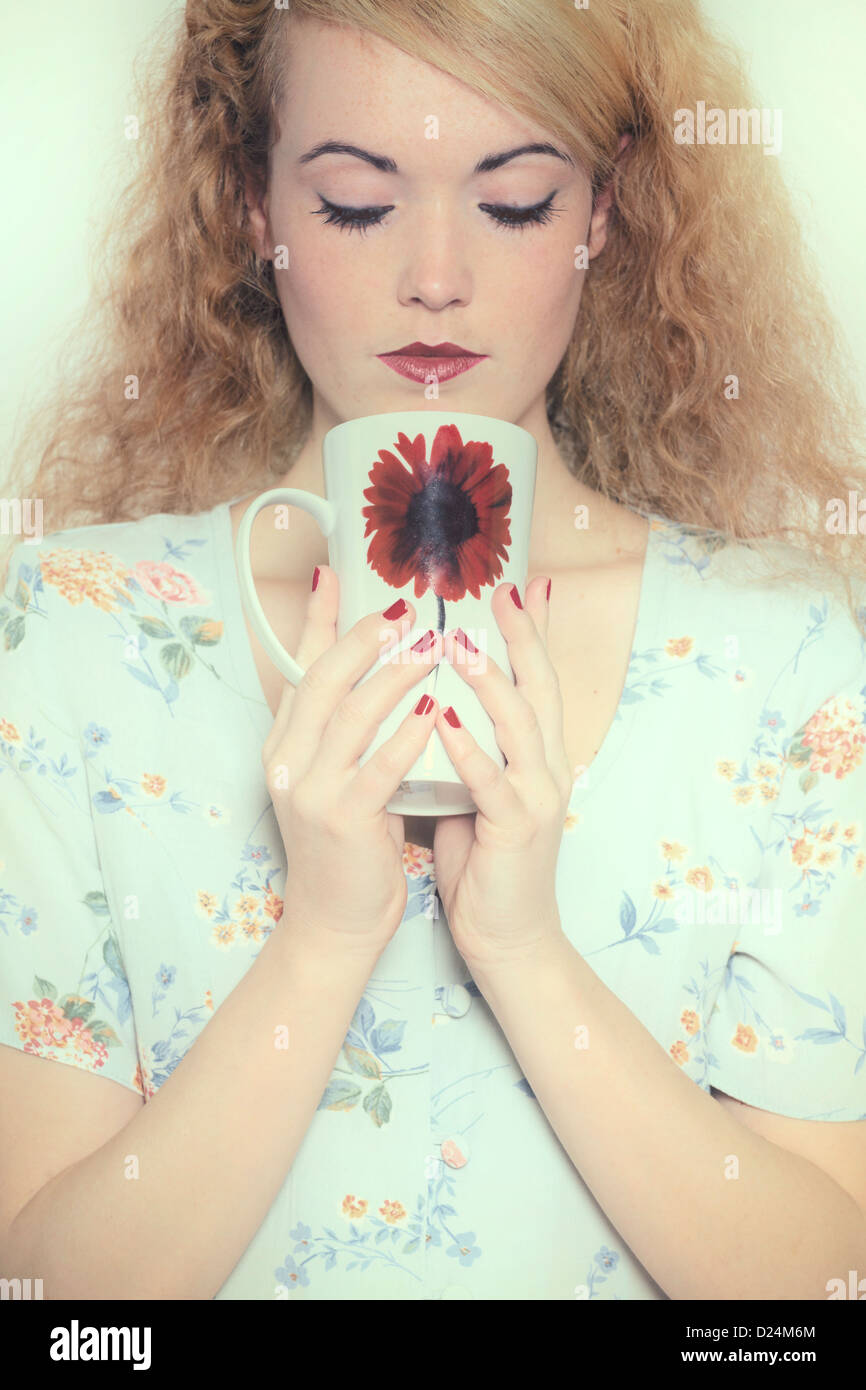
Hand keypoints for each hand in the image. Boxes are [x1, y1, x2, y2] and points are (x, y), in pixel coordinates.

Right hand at [262, 567, 443, 953]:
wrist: (336, 923)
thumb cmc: (351, 848)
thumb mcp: (341, 779)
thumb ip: (353, 734)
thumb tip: (386, 677)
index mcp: (286, 746)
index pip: (301, 670)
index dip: (317, 621)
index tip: (334, 574)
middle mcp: (288, 761)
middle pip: (322, 681)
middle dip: (363, 638)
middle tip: (404, 607)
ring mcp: (310, 792)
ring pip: (350, 717)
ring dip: (392, 675)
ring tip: (431, 644)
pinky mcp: (341, 822)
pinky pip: (376, 770)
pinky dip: (403, 738)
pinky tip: (430, 711)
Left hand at [431, 578, 570, 970]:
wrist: (506, 934)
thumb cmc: (484, 861)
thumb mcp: (475, 789)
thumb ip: (465, 747)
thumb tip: (431, 703)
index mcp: (536, 756)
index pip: (536, 681)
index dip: (529, 634)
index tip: (516, 587)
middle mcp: (547, 768)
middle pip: (541, 688)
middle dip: (523, 638)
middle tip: (501, 593)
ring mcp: (537, 797)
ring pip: (522, 727)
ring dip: (492, 683)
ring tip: (463, 644)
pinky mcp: (517, 830)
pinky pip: (492, 783)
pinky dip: (469, 750)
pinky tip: (445, 721)